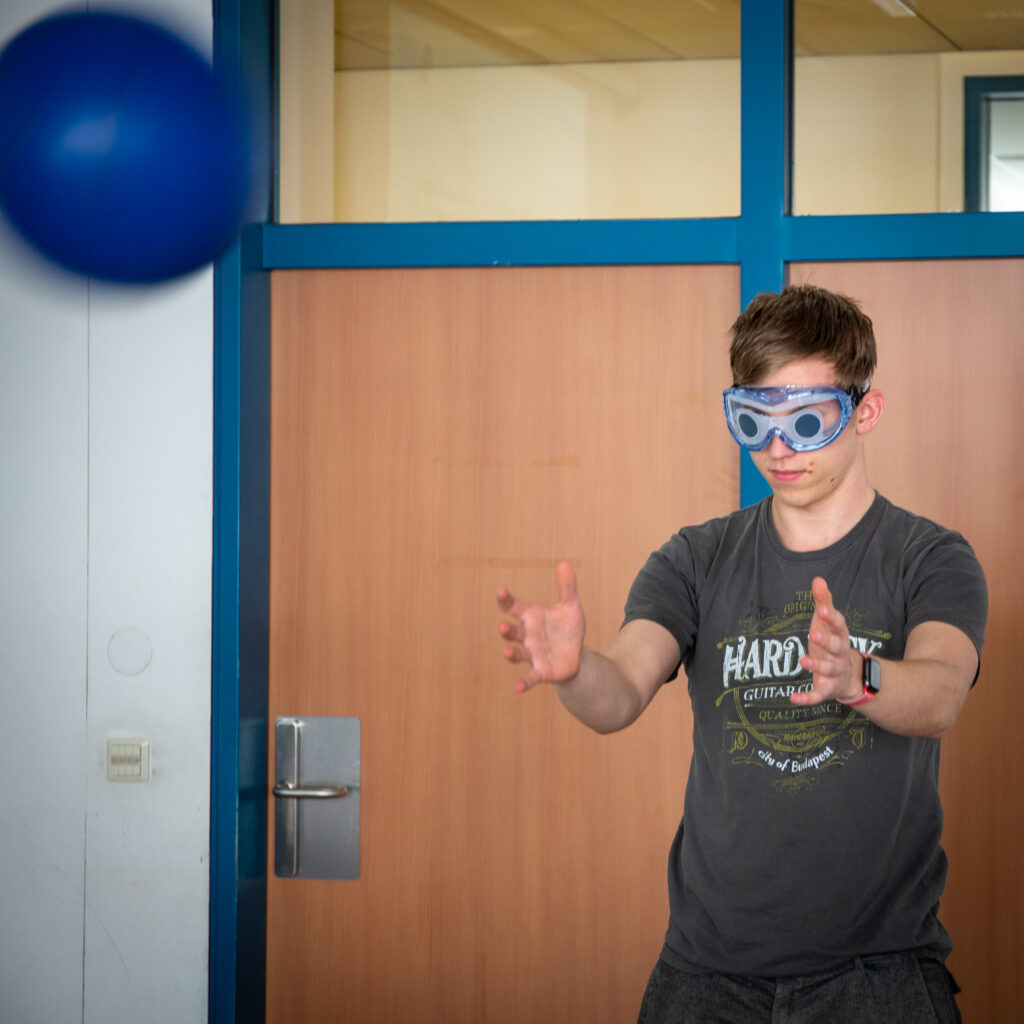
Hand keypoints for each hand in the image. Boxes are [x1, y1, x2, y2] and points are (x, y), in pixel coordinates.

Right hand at [497, 561, 585, 692]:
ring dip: (510, 654)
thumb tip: (565, 563)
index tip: (501, 591)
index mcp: (531, 617)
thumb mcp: (570, 606)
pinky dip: (523, 683)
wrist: (576, 654)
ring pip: (517, 653)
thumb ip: (567, 587)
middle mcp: (527, 636)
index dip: (506, 599)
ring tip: (506, 652)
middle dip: (506, 630)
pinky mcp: (541, 671)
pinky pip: (529, 677)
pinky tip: (517, 689)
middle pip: (512, 632)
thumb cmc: (567, 628)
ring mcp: (532, 654)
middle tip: (502, 627)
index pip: (514, 607)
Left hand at [791, 576, 861, 705]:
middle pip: (837, 647)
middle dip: (827, 642)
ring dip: (817, 666)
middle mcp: (840, 655)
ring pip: (829, 670)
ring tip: (804, 661)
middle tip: (814, 634)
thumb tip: (818, 579)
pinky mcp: (826, 689)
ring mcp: (834, 673)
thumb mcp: (828, 623)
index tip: (822, 609)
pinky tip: (792, 699)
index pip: (839, 625)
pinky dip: (806, 699)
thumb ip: (823, 602)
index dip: (831, 617)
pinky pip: (818, 696)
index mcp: (840, 636)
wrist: (850, 677)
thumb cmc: (833, 643)